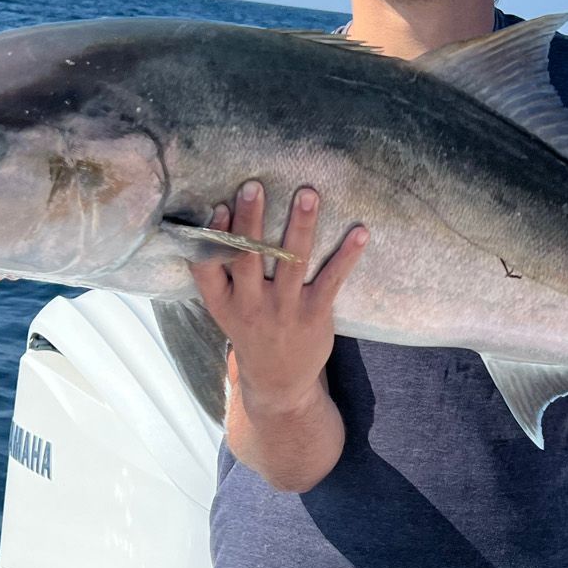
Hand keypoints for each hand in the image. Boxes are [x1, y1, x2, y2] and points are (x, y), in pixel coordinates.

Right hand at [189, 180, 367, 415]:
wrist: (279, 382)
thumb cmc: (251, 333)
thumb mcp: (225, 309)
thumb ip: (221, 273)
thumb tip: (221, 216)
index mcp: (224, 303)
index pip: (207, 268)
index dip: (212, 238)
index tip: (218, 207)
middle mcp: (251, 305)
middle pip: (248, 257)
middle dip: (251, 220)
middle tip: (254, 185)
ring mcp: (285, 309)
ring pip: (292, 261)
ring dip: (301, 225)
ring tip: (308, 194)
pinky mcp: (315, 314)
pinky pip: (332, 279)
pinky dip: (347, 255)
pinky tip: (360, 231)